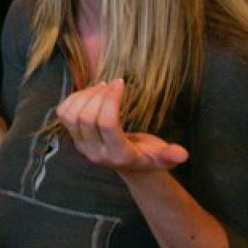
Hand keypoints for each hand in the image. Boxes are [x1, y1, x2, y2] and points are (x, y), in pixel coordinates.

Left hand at [56, 79, 188, 171]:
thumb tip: (183, 154)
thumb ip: (170, 155)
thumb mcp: (162, 157)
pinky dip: (74, 98)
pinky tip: (90, 93)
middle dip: (99, 95)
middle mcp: (95, 152)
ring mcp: (81, 146)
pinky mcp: (73, 137)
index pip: (107, 124)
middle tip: (113, 83)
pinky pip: (64, 114)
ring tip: (102, 87)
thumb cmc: (148, 155)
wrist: (129, 164)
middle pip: (87, 117)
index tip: (121, 83)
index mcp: (118, 155)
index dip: (112, 100)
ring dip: (85, 95)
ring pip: (72, 115)